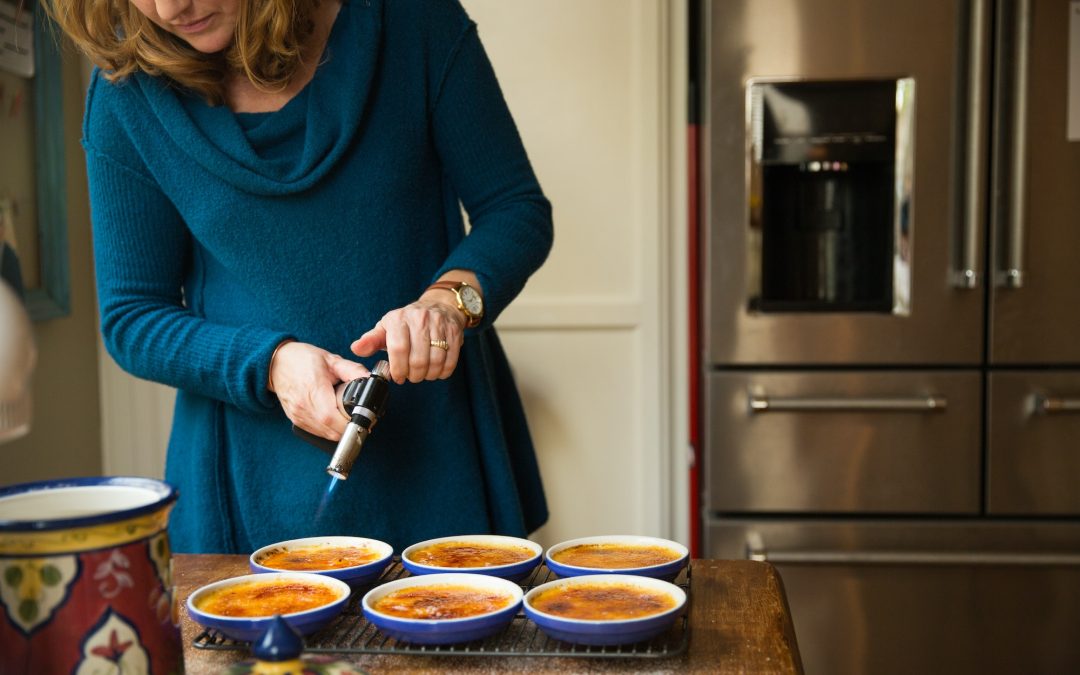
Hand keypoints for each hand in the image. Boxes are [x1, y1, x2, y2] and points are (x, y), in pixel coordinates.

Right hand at [269, 341, 369, 440]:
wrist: (277, 363)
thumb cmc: (303, 359)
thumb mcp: (331, 360)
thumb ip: (353, 370)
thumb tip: (372, 381)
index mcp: (313, 389)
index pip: (333, 417)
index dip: (351, 422)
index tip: (364, 418)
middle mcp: (303, 406)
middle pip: (332, 430)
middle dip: (350, 428)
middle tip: (361, 418)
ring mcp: (298, 416)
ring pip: (326, 435)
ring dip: (341, 431)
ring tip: (349, 418)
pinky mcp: (296, 421)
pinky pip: (317, 433)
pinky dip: (329, 430)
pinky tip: (335, 419)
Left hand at [350, 295, 465, 383]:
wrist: (438, 306)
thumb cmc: (407, 323)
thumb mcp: (386, 328)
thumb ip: (371, 340)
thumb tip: (356, 349)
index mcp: (399, 318)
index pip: (398, 348)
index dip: (398, 368)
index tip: (398, 377)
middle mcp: (420, 318)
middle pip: (418, 358)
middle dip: (414, 375)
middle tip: (412, 377)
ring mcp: (439, 323)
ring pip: (436, 360)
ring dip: (429, 375)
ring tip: (424, 375)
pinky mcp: (454, 331)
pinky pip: (451, 359)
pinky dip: (443, 371)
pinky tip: (437, 371)